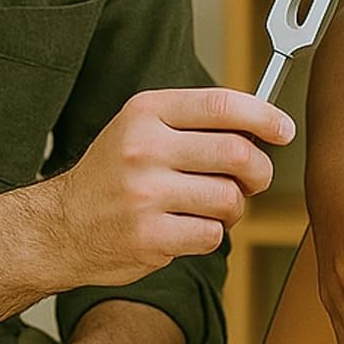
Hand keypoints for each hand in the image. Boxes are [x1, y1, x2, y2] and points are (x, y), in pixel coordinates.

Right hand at [23, 87, 293, 289]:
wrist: (60, 227)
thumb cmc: (112, 175)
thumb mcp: (140, 128)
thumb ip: (192, 122)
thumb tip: (260, 126)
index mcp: (145, 113)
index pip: (221, 105)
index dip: (263, 117)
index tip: (283, 130)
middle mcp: (144, 149)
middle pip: (237, 153)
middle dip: (259, 170)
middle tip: (255, 179)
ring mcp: (145, 195)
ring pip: (230, 198)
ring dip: (235, 207)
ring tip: (214, 207)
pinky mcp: (149, 238)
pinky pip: (212, 234)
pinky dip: (211, 234)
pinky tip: (188, 228)